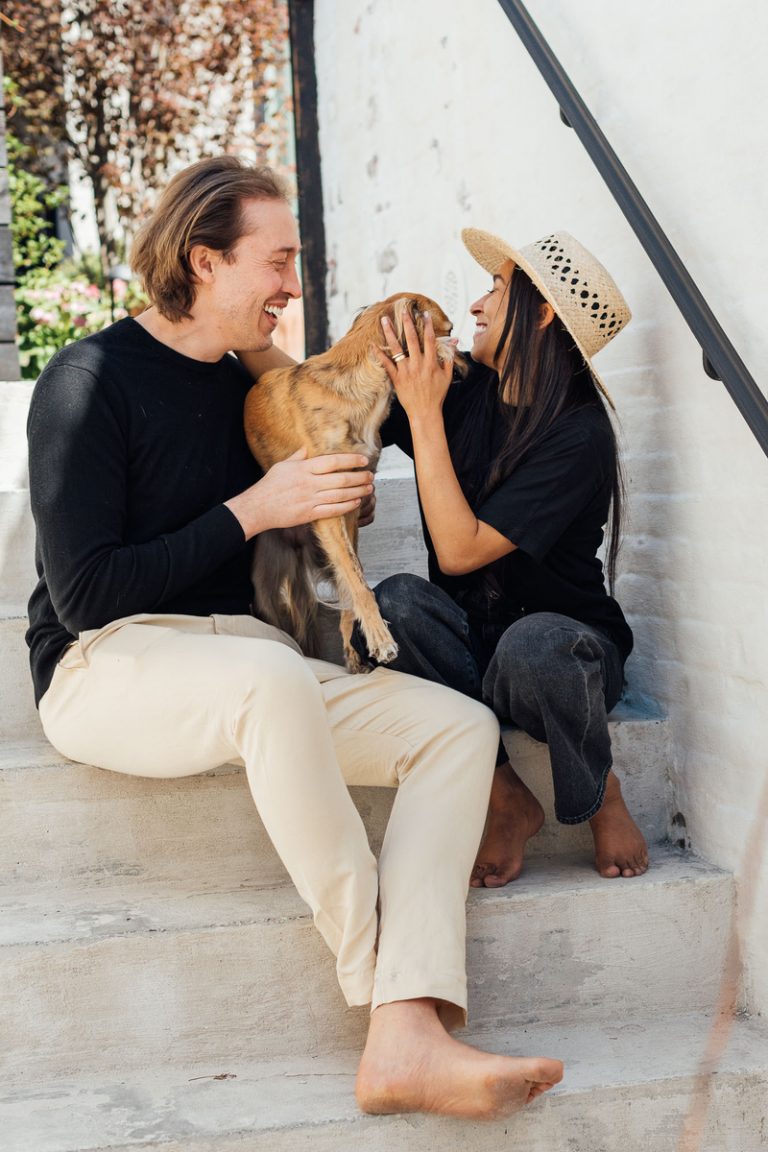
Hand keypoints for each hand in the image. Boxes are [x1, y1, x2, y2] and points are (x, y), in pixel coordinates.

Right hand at [225, 447, 373, 538]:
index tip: (363, 459)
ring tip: (368, 489)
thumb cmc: (269, 485)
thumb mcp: (283, 466)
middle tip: (371, 476)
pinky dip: (346, 507)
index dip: (350, 459)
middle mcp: (309, 483)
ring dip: (357, 491)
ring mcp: (310, 499)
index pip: (332, 461)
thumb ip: (298, 457)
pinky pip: (332, 510)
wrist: (258, 507)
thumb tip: (306, 449)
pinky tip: (356, 503)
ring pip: (340, 495)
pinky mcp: (309, 514)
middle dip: (359, 477)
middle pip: (340, 478)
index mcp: (304, 468)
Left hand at [376, 309, 454, 423]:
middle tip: (403, 310)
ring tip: (384, 320)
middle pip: (411, 339)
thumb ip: (449, 357)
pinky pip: (387, 364)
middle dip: (407, 323)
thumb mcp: (447, 376)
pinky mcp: (397, 379)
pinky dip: (380, 354)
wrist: (425, 413)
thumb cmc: (437, 395)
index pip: (429, 340)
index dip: (427, 325)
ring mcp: (406, 371)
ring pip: (397, 348)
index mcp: (431, 363)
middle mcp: (418, 365)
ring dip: (390, 333)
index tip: (424, 314)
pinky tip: (373, 344)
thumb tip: (453, 341)